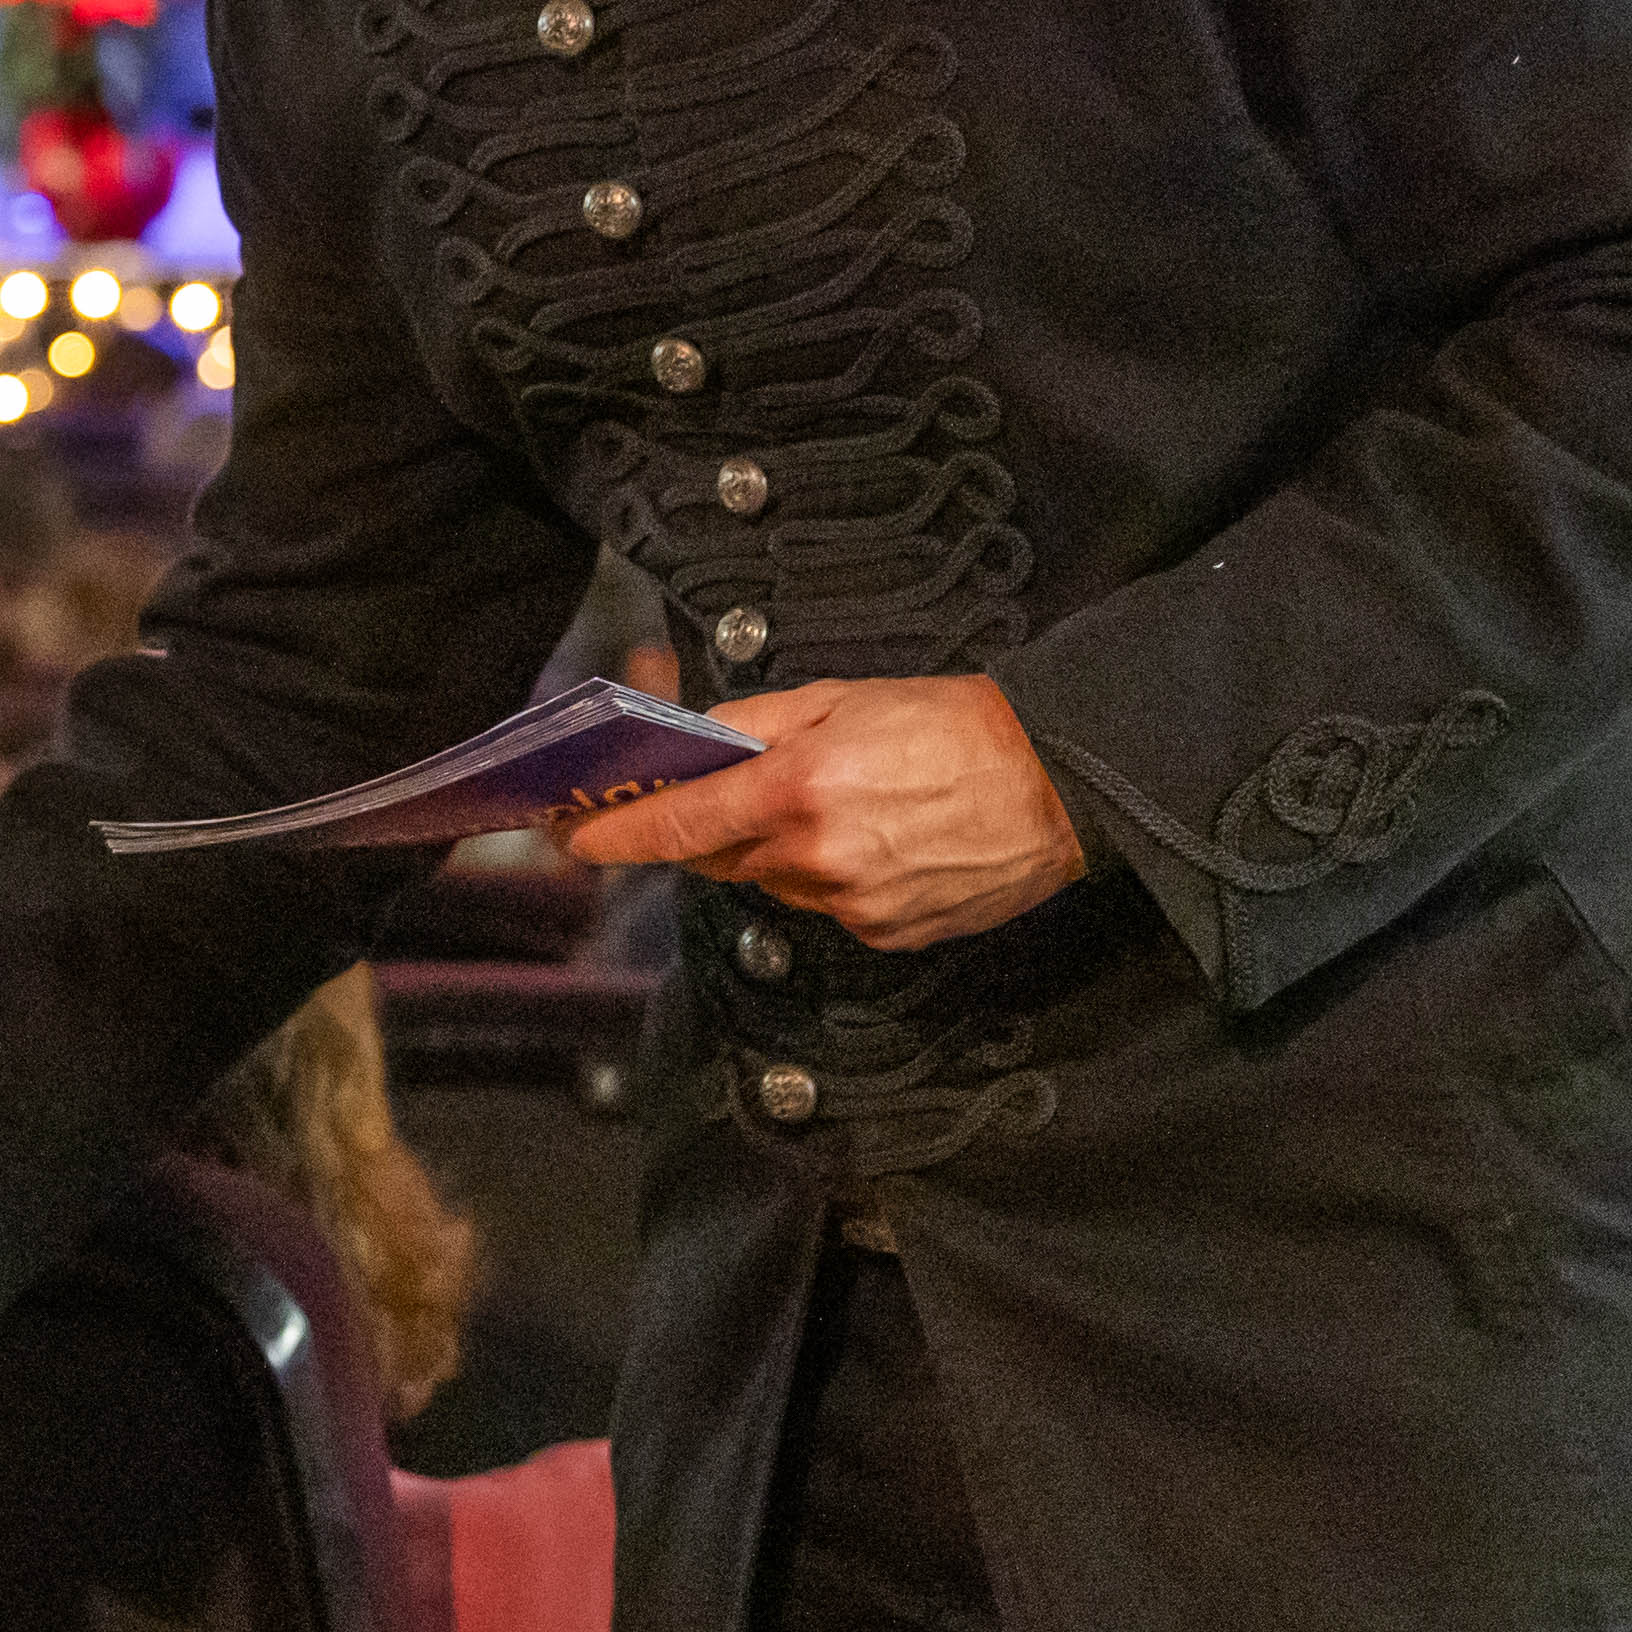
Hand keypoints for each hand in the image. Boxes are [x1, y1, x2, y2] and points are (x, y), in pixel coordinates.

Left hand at [558, 676, 1088, 952]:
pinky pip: (829, 908)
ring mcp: (852, 904)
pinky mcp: (886, 934)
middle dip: (711, 829)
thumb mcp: (842, 697)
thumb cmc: (955, 726)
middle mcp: (817, 856)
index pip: (678, 823)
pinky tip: (879, 841)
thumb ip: (755, 725)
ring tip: (839, 804)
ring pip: (776, 884)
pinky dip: (833, 878)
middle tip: (724, 796)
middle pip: (721, 858)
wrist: (1058, 781)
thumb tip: (694, 742)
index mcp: (799, 789)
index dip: (615, 833)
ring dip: (780, 851)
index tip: (573, 835)